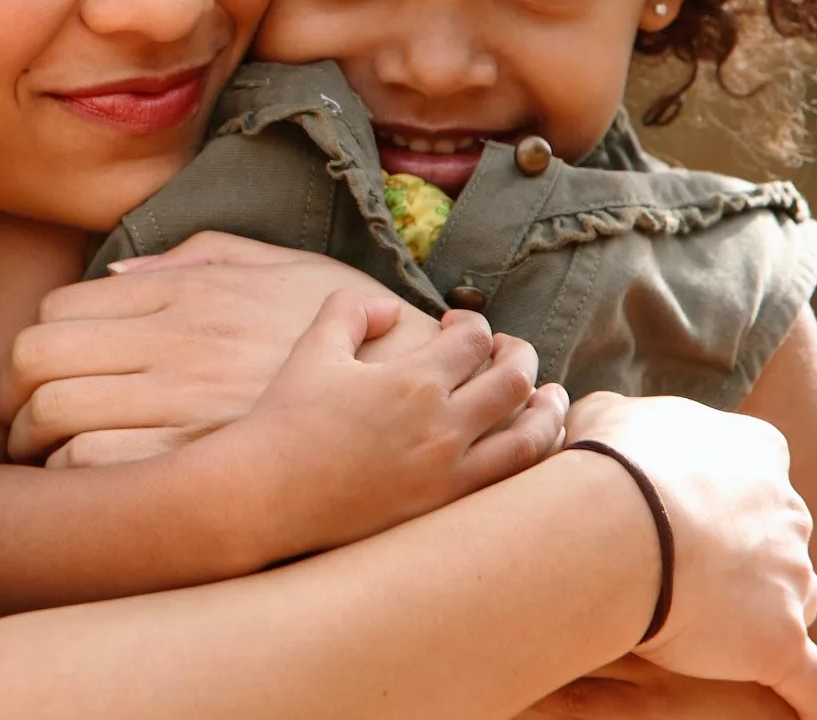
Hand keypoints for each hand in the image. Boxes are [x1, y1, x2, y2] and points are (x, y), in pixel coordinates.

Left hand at [0, 231, 515, 467]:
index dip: (31, 346)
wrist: (428, 397)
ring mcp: (186, 406)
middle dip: (9, 397)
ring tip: (43, 457)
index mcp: (190, 296)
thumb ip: (193, 262)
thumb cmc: (357, 333)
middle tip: (17, 421)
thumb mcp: (284, 268)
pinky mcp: (202, 466)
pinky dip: (74, 477)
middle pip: (34, 360)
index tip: (34, 374)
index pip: (57, 309)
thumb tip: (112, 275)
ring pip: (52, 416)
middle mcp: (178, 346)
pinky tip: (91, 486)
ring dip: (31, 442)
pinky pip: (95, 468)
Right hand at [185, 291, 567, 559]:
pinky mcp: (446, 508)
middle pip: (514, 380)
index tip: (458, 327)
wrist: (268, 494)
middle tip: (509, 353)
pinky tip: (530, 446)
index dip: (474, 325)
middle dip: (519, 358)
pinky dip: (534, 458)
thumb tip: (392, 308)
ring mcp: (450, 472)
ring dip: (547, 410)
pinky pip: (513, 482)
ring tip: (549, 397)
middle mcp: (442, 425)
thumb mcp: (314, 349)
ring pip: (530, 436)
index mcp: (412, 380)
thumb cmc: (287, 419)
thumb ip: (351, 312)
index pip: (474, 340)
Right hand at [564, 393, 816, 719]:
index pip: (756, 468)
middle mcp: (788, 509)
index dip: (716, 488)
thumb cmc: (606, 463)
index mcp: (754, 449)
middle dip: (735, 551)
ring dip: (755, 612)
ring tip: (697, 622)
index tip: (678, 500)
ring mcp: (791, 577)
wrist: (615, 522)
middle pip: (774, 538)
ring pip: (787, 601)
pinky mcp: (782, 641)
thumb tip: (604, 425)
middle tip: (674, 561)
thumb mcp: (604, 416)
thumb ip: (621, 420)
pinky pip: (816, 684)